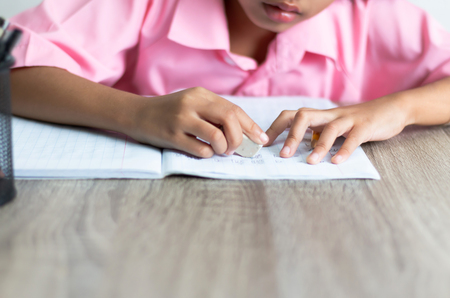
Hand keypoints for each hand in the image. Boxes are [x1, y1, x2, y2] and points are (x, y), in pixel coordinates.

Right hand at [127, 87, 268, 157]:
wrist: (136, 114)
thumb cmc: (169, 112)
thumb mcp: (192, 104)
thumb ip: (214, 114)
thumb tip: (244, 134)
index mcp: (201, 94)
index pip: (234, 109)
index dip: (251, 126)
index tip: (261, 139)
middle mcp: (192, 103)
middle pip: (229, 118)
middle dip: (239, 138)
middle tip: (236, 149)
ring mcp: (181, 119)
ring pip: (216, 135)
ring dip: (224, 147)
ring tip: (220, 150)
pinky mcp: (171, 136)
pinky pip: (200, 149)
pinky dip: (208, 154)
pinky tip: (203, 151)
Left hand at [265, 95, 410, 163]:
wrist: (392, 108)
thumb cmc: (357, 122)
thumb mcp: (333, 126)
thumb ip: (317, 134)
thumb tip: (295, 149)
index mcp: (320, 116)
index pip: (291, 115)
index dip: (276, 128)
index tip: (264, 144)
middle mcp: (330, 115)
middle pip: (304, 116)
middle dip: (291, 135)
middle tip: (283, 156)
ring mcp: (349, 119)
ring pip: (329, 128)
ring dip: (318, 146)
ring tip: (310, 162)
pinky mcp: (366, 126)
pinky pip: (354, 138)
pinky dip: (345, 150)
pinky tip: (337, 162)